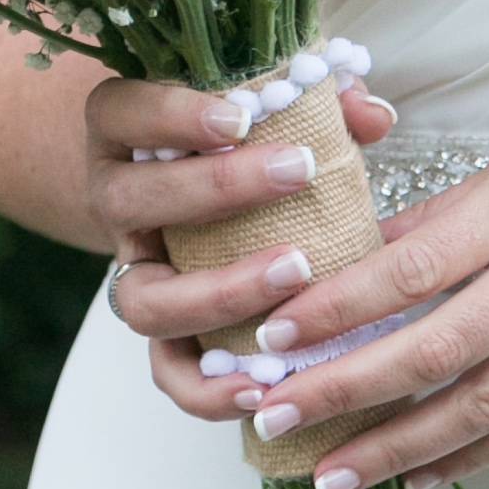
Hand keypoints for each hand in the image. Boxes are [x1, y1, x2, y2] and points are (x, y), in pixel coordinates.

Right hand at [85, 72, 398, 415]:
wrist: (191, 185)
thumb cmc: (243, 134)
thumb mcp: (271, 104)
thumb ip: (318, 99)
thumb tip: (372, 116)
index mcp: (124, 130)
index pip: (123, 112)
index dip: (172, 117)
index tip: (241, 119)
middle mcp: (116, 201)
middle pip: (131, 200)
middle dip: (215, 189)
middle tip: (297, 173)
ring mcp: (134, 272)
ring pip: (143, 300)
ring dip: (219, 292)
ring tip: (294, 274)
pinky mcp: (163, 332)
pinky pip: (168, 372)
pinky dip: (207, 388)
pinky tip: (262, 384)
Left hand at [130, 90, 488, 488]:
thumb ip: (458, 214)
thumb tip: (367, 260)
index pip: (411, 263)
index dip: (336, 308)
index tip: (273, 338)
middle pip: (433, 344)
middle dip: (343, 389)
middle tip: (272, 419)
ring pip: (481, 402)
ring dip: (395, 444)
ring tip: (330, 471)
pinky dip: (475, 455)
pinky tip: (421, 471)